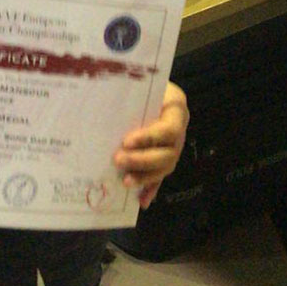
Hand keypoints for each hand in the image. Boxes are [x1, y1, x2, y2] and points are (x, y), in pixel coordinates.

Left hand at [114, 81, 188, 209]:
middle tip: (117, 159)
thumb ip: (132, 97)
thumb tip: (107, 109)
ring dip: (145, 177)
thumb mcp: (143, 85)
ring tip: (125, 181)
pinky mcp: (166, 159)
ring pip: (165, 167)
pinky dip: (151, 189)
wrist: (155, 86)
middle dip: (142, 160)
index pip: (168, 129)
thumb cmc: (146, 85)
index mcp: (176, 110)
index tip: (126, 141)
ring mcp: (175, 147)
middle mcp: (179, 131)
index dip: (149, 138)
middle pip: (168, 153)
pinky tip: (141, 201)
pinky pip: (161, 177)